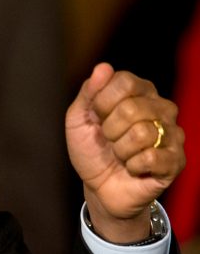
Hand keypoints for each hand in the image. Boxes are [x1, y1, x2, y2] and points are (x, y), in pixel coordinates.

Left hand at [66, 63, 184, 241]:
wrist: (99, 186)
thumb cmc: (90, 148)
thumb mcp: (78, 118)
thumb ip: (89, 91)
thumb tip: (103, 67)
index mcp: (139, 91)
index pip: (124, 82)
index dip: (102, 102)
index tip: (97, 116)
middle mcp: (161, 107)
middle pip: (132, 108)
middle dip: (109, 129)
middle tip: (108, 139)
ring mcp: (172, 134)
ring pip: (142, 133)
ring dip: (120, 149)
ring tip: (120, 154)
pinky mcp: (176, 160)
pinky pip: (151, 157)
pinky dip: (132, 166)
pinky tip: (132, 167)